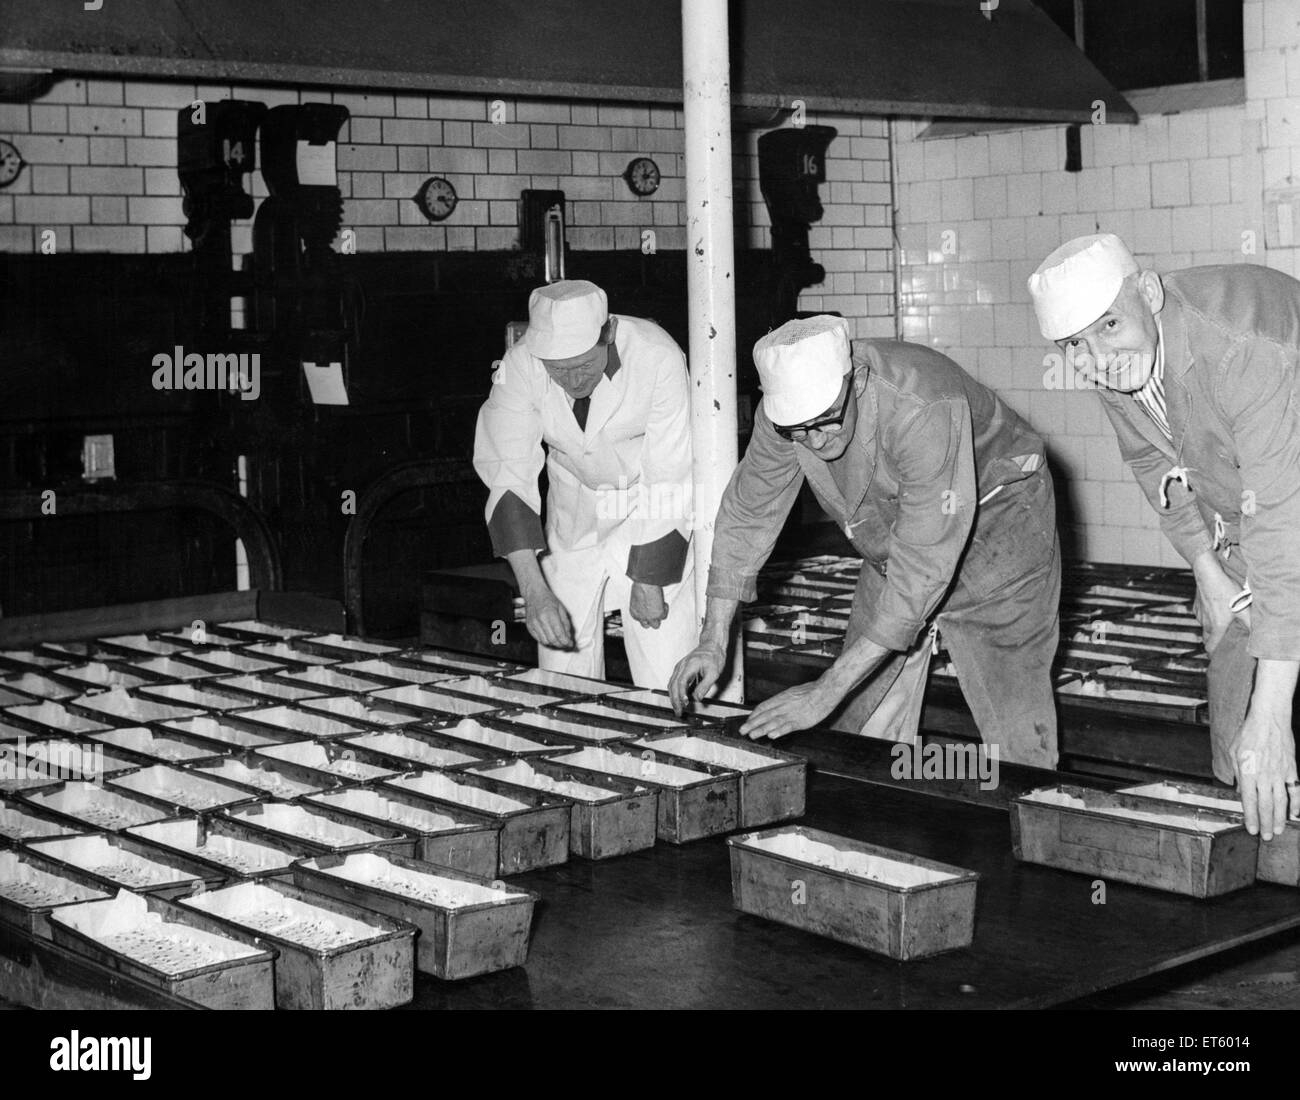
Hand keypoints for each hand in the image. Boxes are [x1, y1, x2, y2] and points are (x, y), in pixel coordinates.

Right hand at [522, 584, 573, 649]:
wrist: (534, 594)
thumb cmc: (548, 599)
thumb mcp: (561, 609)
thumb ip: (565, 623)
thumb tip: (568, 636)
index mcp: (551, 614)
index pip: (559, 634)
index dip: (566, 641)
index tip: (571, 644)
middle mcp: (541, 620)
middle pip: (552, 640)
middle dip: (561, 644)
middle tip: (566, 644)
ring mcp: (533, 624)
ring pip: (545, 641)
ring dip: (553, 644)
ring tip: (559, 641)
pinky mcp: (529, 626)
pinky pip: (538, 639)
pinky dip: (545, 641)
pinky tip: (550, 638)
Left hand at [629, 581, 666, 628]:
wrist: (646, 584)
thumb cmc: (640, 586)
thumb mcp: (636, 597)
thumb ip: (640, 603)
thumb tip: (644, 601)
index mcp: (634, 612)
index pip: (639, 619)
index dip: (645, 614)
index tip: (648, 609)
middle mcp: (641, 617)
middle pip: (646, 625)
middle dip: (650, 619)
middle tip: (654, 610)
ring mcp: (650, 617)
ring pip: (656, 625)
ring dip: (658, 617)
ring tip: (660, 607)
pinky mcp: (659, 615)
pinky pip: (664, 616)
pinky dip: (665, 610)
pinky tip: (663, 603)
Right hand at [668, 643, 724, 714]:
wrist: (711, 646)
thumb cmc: (714, 657)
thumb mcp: (714, 673)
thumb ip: (705, 686)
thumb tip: (697, 698)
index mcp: (689, 665)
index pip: (681, 682)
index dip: (681, 694)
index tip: (684, 703)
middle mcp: (681, 666)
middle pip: (673, 685)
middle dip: (675, 700)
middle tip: (679, 712)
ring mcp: (679, 667)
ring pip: (671, 684)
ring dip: (673, 697)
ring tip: (677, 708)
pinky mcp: (680, 669)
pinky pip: (673, 682)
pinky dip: (674, 692)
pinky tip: (678, 699)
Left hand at [740, 680, 839, 740]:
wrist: (825, 690)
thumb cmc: (812, 691)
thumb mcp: (794, 692)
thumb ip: (784, 701)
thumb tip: (775, 706)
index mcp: (782, 698)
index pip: (764, 707)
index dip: (754, 715)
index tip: (748, 721)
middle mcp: (784, 705)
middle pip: (765, 715)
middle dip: (753, 723)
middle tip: (743, 730)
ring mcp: (792, 713)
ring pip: (773, 722)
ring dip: (762, 729)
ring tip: (752, 735)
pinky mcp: (801, 721)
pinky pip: (788, 726)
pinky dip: (779, 731)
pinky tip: (772, 735)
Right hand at [1193, 556, 1250, 652]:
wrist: (1208, 574)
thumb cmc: (1225, 590)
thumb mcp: (1243, 607)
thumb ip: (1250, 624)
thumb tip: (1256, 638)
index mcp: (1216, 627)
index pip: (1211, 648)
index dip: (1215, 654)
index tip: (1221, 656)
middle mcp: (1206, 623)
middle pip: (1208, 640)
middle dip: (1215, 643)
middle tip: (1225, 641)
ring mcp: (1199, 615)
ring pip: (1205, 628)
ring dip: (1213, 629)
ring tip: (1224, 622)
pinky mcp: (1196, 607)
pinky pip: (1202, 617)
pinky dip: (1208, 617)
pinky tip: (1216, 609)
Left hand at [1232, 704, 1297, 839]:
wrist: (1269, 720)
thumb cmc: (1248, 734)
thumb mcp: (1233, 753)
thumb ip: (1236, 774)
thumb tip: (1239, 792)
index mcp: (1247, 773)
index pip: (1248, 801)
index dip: (1250, 817)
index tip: (1252, 830)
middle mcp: (1264, 776)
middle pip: (1265, 805)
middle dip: (1266, 823)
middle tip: (1267, 837)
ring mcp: (1280, 774)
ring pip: (1281, 802)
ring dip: (1280, 818)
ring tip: (1279, 830)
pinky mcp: (1291, 770)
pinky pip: (1295, 791)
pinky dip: (1296, 804)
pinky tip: (1295, 814)